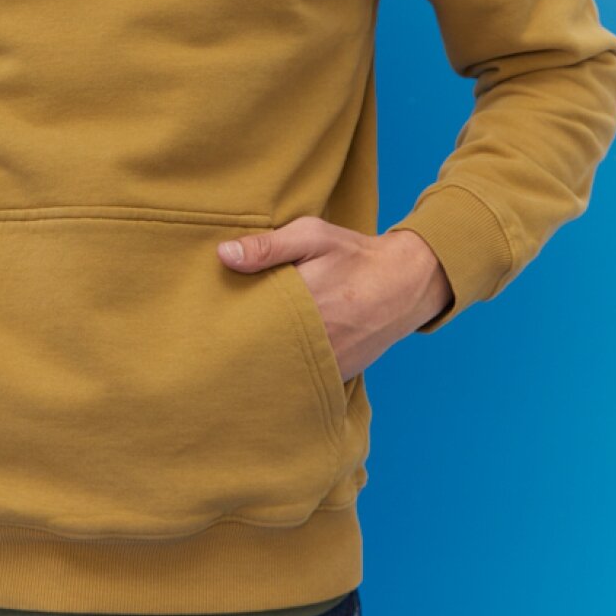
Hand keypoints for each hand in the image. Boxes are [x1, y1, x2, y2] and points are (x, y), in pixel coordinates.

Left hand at [216, 217, 452, 381]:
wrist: (404, 283)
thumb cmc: (353, 255)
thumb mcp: (313, 235)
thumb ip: (269, 246)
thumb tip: (223, 255)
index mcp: (304, 298)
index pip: (252, 315)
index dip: (230, 317)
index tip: (211, 316)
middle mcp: (317, 335)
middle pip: (262, 347)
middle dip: (241, 344)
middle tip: (216, 340)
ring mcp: (329, 359)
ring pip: (281, 368)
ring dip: (262, 362)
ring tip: (237, 355)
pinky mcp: (339, 374)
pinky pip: (304, 380)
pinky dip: (287, 373)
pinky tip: (270, 365)